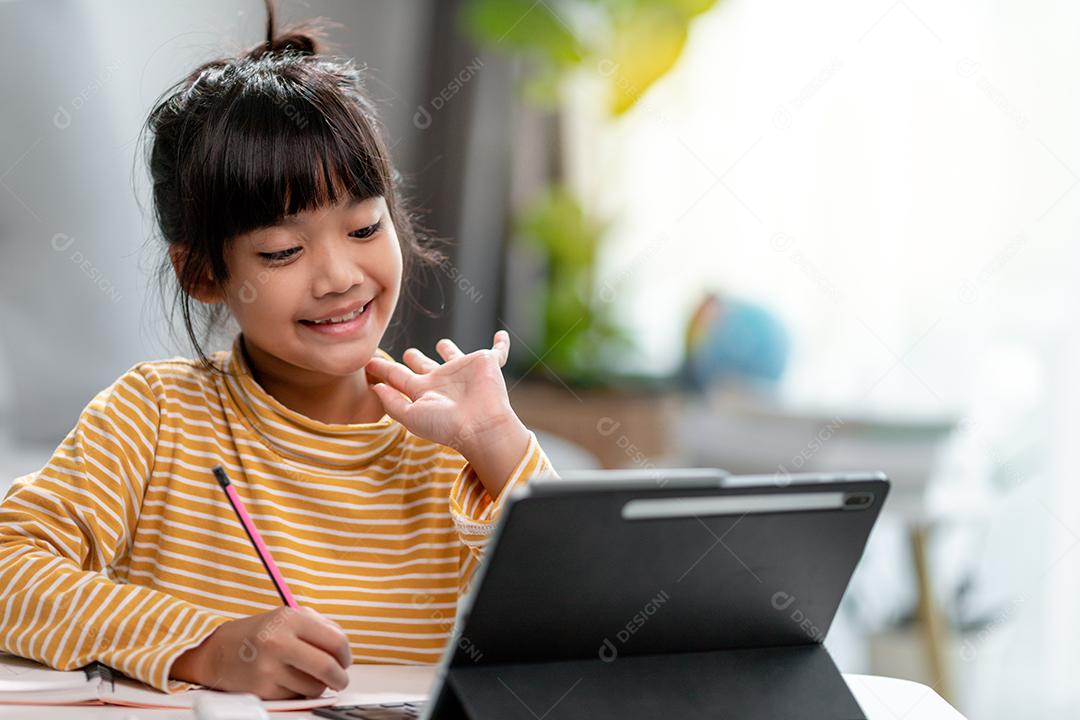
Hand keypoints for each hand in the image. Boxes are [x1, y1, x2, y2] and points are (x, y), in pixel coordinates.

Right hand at [170, 606, 350, 699]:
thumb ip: (320, 628)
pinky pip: (295, 697)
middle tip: (340, 680)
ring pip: (313, 686)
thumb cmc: (259, 634)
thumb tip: (344, 650)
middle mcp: (279, 641)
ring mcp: (269, 666)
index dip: (346, 655)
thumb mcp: (288, 618)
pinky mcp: (262, 688)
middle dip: (340, 678)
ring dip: (316, 686)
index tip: (345, 661)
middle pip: (327, 667)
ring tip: (303, 676)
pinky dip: (296, 693)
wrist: (217, 651)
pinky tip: (284, 681)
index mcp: (290, 618)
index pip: (336, 640)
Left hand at [364, 331, 518, 454]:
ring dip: (450, 349)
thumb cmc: (446, 425)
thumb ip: (392, 403)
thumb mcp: (411, 416)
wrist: (480, 425)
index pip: (399, 378)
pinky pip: (497, 352)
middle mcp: (443, 381)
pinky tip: (501, 336)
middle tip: (408, 352)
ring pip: (454, 356)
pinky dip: (501, 344)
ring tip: (442, 343)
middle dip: (416, 359)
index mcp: (424, 392)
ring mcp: (464, 372)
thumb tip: (376, 387)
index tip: (369, 362)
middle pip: (425, 366)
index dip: (384, 370)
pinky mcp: (487, 364)